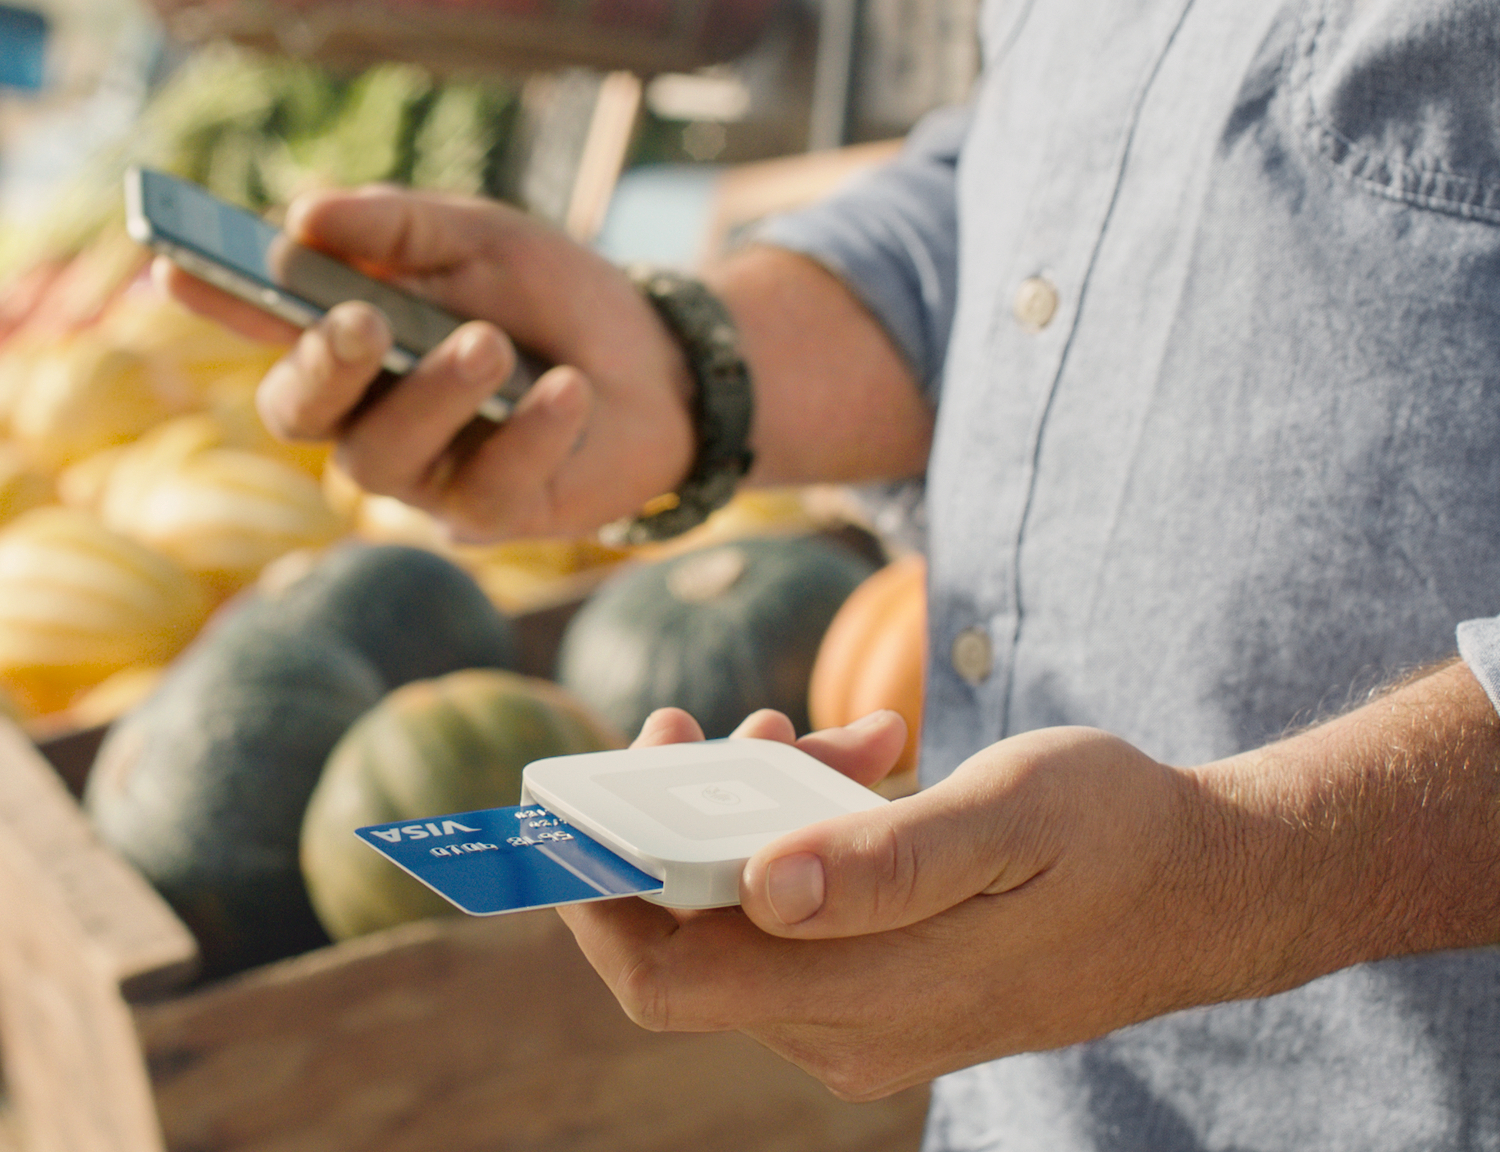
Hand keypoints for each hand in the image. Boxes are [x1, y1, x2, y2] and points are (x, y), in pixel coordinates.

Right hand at [157, 186, 694, 541]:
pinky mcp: (494, 518)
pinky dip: (528, 432)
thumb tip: (302, 216)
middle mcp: (367, 419)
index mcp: (351, 347)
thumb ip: (396, 226)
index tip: (171, 265)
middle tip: (363, 319)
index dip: (217, 303)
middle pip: (301, 415)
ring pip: (383, 460)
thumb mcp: (478, 237)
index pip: (267, 328)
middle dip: (323, 366)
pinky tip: (567, 389)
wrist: (661, 360)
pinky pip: (487, 488)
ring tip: (489, 342)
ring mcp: (426, 477)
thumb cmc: (552, 298)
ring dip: (433, 395)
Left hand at [556, 708, 1250, 1099]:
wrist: (1215, 890)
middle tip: (733, 722)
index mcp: (864, 996)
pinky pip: (801, 913)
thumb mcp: (1011, 815)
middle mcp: (848, 1029)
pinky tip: (864, 766)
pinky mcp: (887, 988)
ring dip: (761, 813)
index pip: (664, 978)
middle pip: (694, 936)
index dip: (594, 897)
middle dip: (690, 821)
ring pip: (749, 913)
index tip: (572, 802)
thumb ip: (886, 859)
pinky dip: (807, 838)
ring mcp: (866, 1018)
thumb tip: (760, 887)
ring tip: (837, 735)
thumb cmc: (1120, 836)